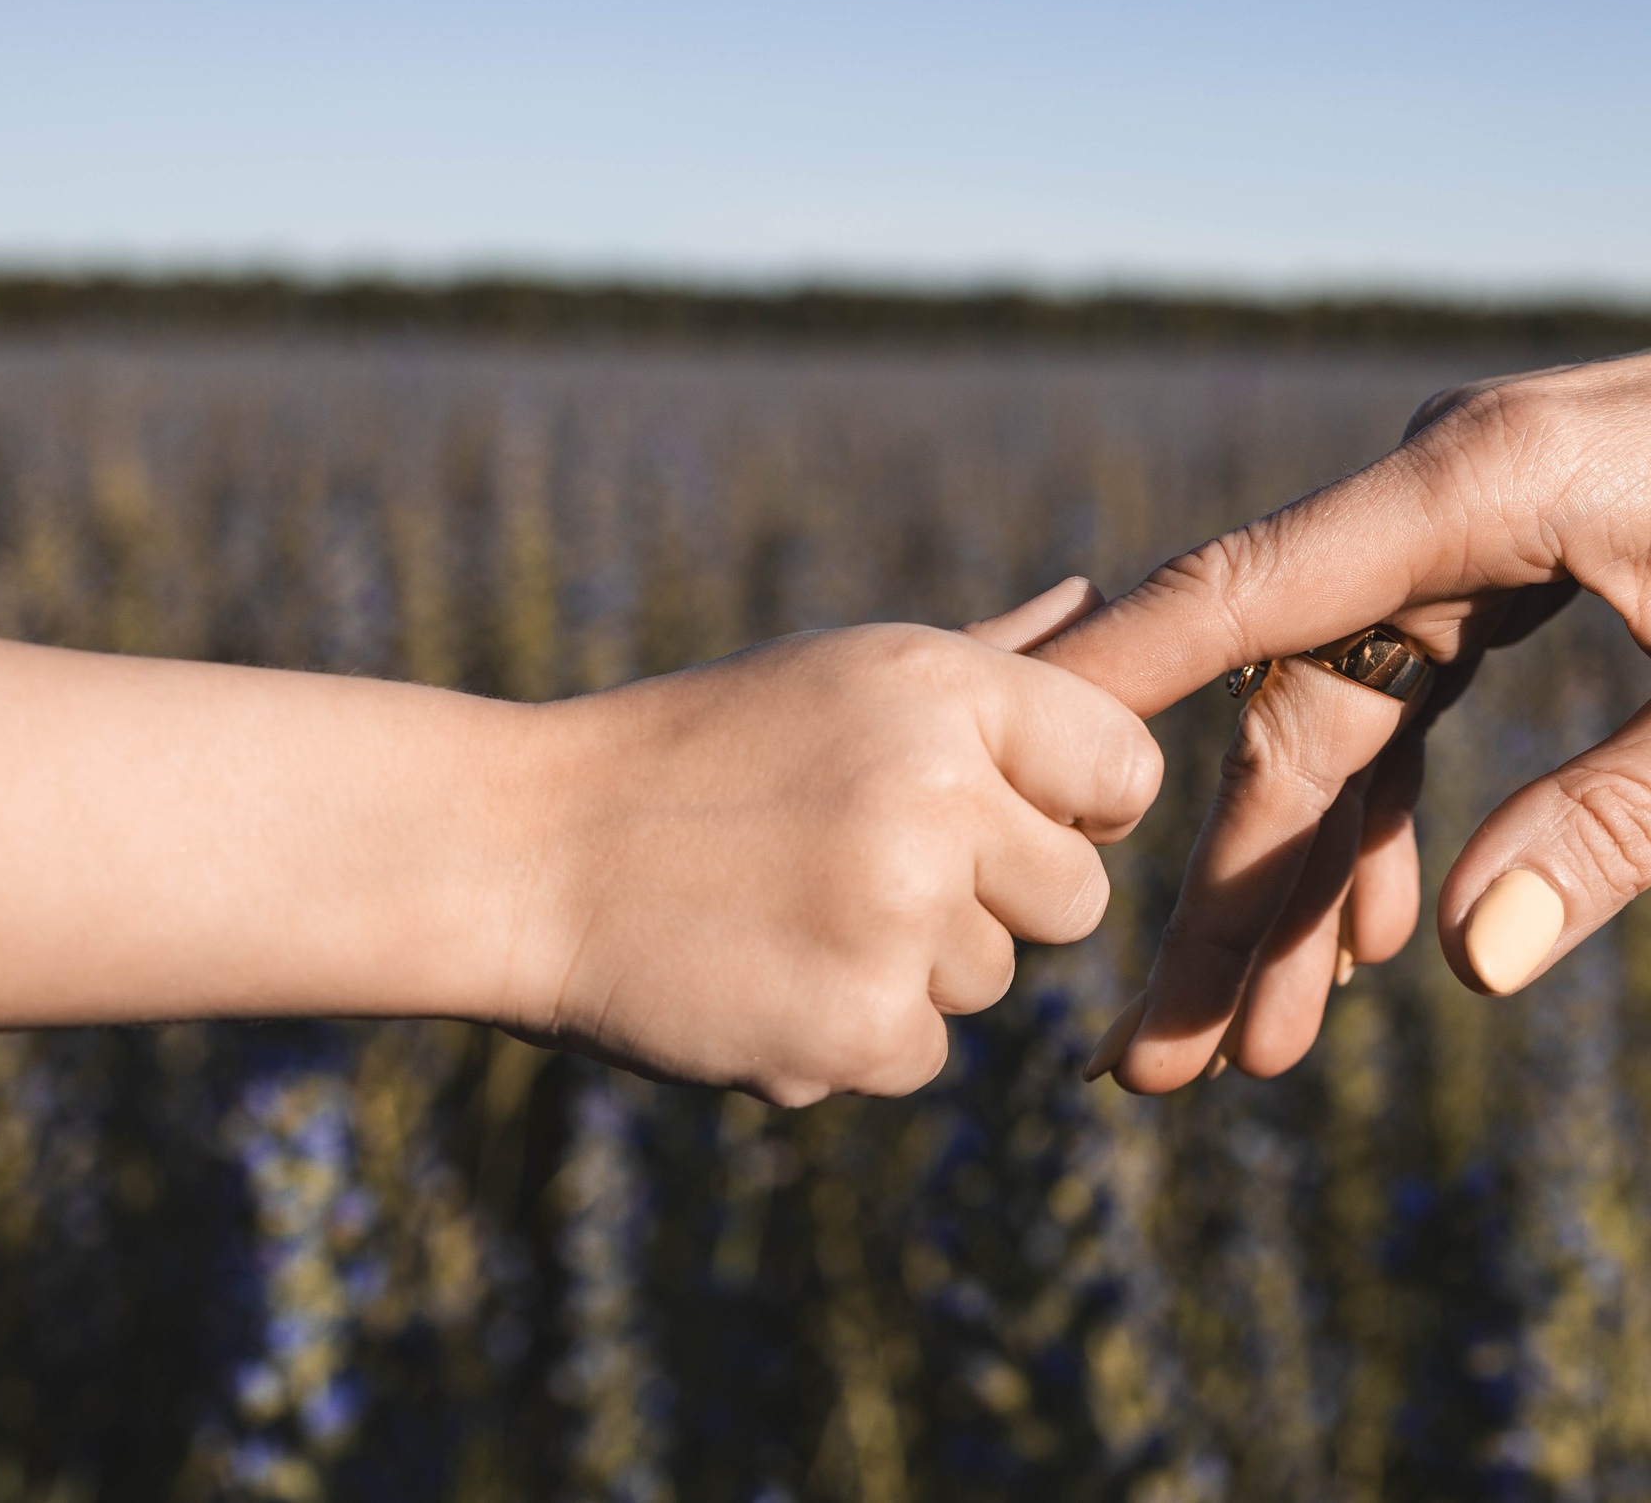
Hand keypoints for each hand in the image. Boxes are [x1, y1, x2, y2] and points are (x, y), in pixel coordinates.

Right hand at [502, 578, 1161, 1105]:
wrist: (524, 853)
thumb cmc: (702, 747)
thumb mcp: (841, 672)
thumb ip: (989, 657)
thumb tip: (1097, 596)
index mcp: (946, 692)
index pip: (1127, 771)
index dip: (1080, 805)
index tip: (1013, 812)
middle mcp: (938, 798)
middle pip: (1079, 897)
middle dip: (1001, 899)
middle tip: (869, 866)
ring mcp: (899, 920)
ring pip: (993, 979)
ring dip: (911, 966)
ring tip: (790, 908)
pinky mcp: (856, 1029)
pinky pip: (922, 1054)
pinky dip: (852, 1036)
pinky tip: (764, 972)